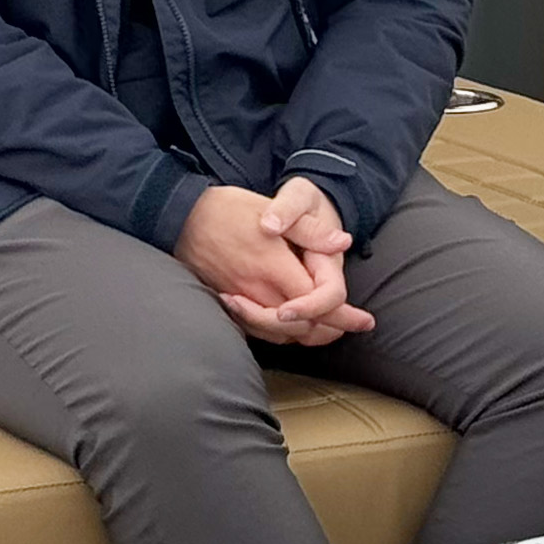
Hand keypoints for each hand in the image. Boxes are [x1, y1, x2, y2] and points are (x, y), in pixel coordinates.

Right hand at [175, 176, 371, 346]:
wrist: (178, 217)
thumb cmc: (227, 209)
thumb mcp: (271, 208)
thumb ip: (309, 231)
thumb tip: (343, 243)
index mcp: (273, 268)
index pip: (316, 303)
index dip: (343, 316)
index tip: (365, 321)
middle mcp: (256, 291)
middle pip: (300, 327)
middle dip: (329, 330)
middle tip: (351, 326)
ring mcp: (238, 300)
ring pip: (278, 334)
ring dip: (304, 334)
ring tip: (327, 329)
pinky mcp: (225, 303)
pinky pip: (256, 329)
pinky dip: (278, 332)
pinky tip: (288, 325)